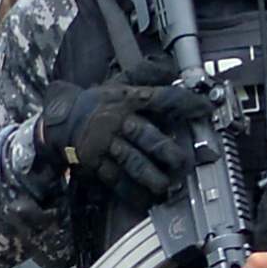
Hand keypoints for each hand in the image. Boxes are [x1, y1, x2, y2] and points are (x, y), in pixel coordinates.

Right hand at [44, 78, 190, 205]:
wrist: (60, 118)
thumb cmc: (96, 101)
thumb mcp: (119, 82)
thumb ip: (144, 74)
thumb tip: (169, 68)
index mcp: (128, 98)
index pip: (161, 98)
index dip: (185, 102)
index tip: (205, 108)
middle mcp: (118, 120)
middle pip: (145, 135)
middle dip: (166, 151)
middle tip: (183, 163)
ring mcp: (105, 143)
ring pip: (131, 160)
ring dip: (150, 175)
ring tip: (165, 186)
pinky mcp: (95, 161)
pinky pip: (115, 178)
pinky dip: (130, 191)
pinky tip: (144, 199)